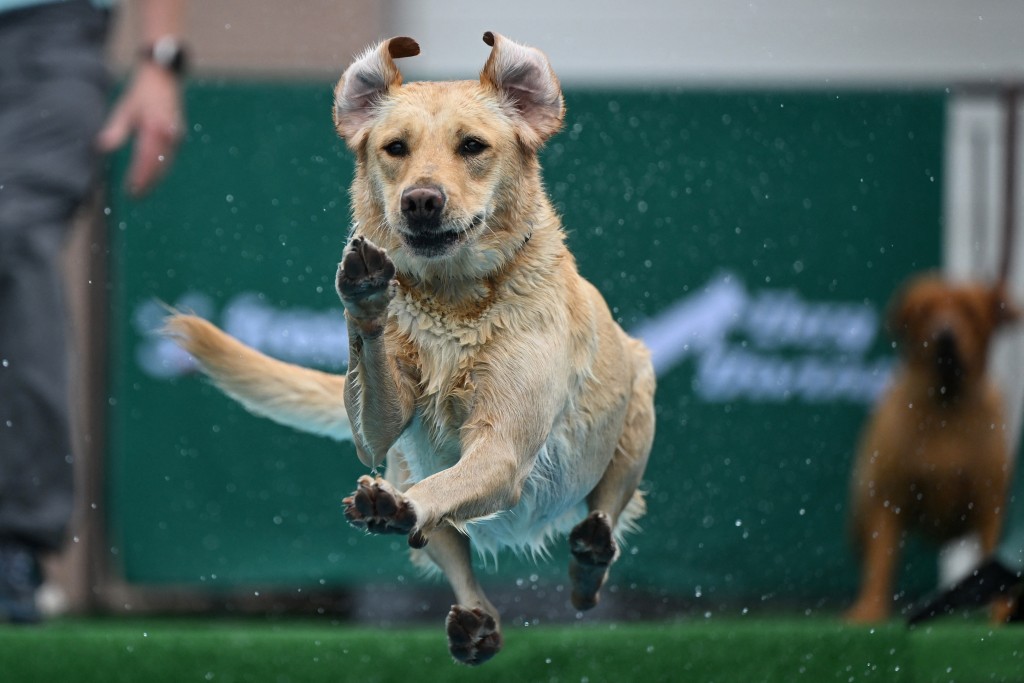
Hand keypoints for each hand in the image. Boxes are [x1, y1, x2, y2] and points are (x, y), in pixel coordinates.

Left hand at [97, 63, 183, 196]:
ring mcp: (175, 137)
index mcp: (154, 129)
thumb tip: (102, 147)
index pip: (146, 161)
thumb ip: (115, 129)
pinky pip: (170, 158)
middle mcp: (168, 135)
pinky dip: (161, 169)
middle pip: (158, 167)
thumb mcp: (124, 109)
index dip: (139, 178)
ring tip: (142, 190)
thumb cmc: (140, 93)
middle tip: (135, 196)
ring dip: (155, 179)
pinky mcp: (178, 137)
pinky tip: (152, 176)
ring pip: (166, 165)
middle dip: (147, 183)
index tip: (130, 190)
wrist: (163, 79)